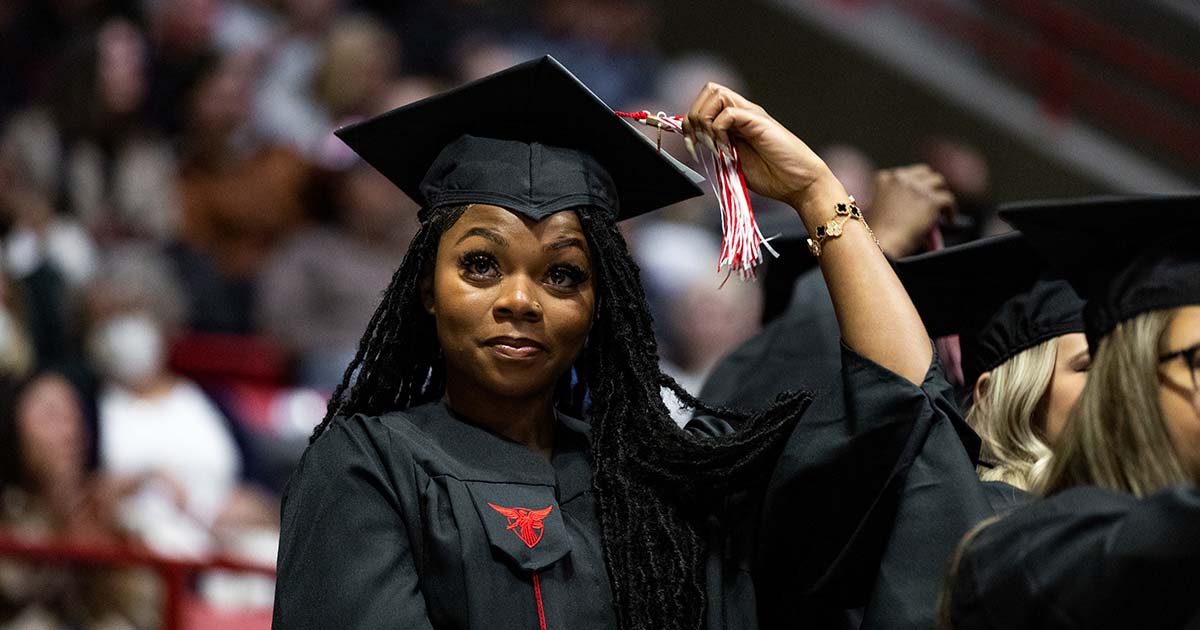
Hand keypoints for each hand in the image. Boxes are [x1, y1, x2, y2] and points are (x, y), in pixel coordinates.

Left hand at [682, 82, 842, 212]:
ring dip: (706, 120)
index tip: (691, 148)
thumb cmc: (772, 176)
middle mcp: (743, 112)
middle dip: (694, 117)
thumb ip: (716, 150)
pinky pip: (729, 113)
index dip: (689, 122)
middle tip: (700, 144)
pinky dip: (719, 131)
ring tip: (714, 146)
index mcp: (735, 121)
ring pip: (715, 94)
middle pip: (707, 90)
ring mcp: (751, 115)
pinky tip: (727, 151)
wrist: (799, 184)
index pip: (704, 103)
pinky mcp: (759, 122)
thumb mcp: (733, 164)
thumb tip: (695, 144)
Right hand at [868, 164, 955, 257]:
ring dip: (941, 193)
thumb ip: (893, 201)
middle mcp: (901, 178)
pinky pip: (948, 198)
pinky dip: (950, 210)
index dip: (914, 184)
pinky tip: (950, 220)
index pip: (904, 174)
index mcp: (884, 179)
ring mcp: (917, 187)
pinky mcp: (931, 200)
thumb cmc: (877, 234)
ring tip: (944, 207)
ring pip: (938, 181)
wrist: (884, 243)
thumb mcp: (878, 210)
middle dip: (930, 183)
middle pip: (924, 172)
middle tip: (935, 195)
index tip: (918, 193)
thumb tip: (916, 206)